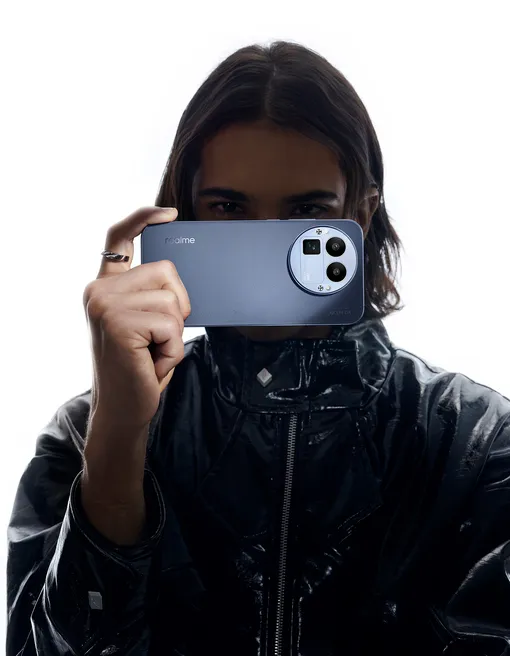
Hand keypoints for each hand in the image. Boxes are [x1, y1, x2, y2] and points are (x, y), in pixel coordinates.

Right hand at [83, 206, 190, 432]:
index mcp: (105, 286)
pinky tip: (153, 363)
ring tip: (153, 352)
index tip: (170, 214)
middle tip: (159, 337)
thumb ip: (149, 294)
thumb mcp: (143, 323)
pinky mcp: (118, 322)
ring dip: (175, 333)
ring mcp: (105, 304)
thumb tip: (176, 274)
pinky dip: (172, 349)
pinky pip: (172, 325)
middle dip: (179, 306)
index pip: (119, 237)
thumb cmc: (139, 367)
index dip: (144, 218)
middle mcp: (99, 289)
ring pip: (173, 300)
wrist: (123, 409)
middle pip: (168, 271)